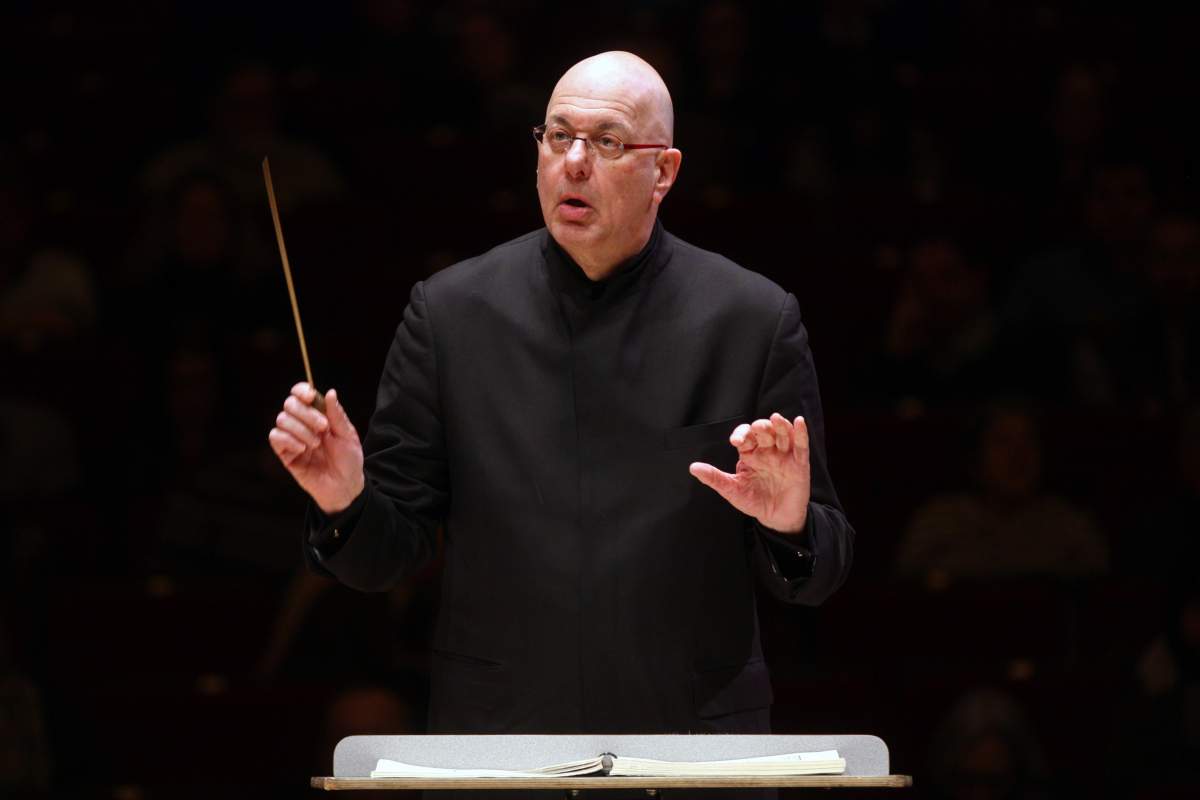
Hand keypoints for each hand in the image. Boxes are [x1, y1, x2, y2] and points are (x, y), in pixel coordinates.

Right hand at [268, 382, 364, 513]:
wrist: (345, 486)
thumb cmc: (349, 460)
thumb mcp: (348, 435)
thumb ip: (337, 415)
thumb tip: (330, 392)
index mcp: (318, 415)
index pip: (300, 394)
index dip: (301, 390)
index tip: (311, 397)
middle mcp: (302, 424)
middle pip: (289, 404)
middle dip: (306, 413)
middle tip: (323, 428)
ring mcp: (292, 438)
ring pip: (281, 419)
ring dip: (301, 429)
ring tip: (316, 444)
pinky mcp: (285, 454)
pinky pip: (276, 437)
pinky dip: (289, 440)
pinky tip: (303, 450)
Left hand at [688, 413, 810, 532]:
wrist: (776, 518)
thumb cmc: (754, 501)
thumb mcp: (732, 490)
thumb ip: (714, 478)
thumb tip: (693, 467)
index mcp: (750, 454)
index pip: (745, 437)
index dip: (741, 434)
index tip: (735, 441)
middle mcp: (767, 450)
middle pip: (764, 432)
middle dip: (761, 428)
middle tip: (757, 428)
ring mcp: (784, 455)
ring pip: (782, 434)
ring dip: (780, 425)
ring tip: (775, 419)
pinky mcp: (799, 463)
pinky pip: (801, 446)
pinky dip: (801, 433)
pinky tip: (799, 422)